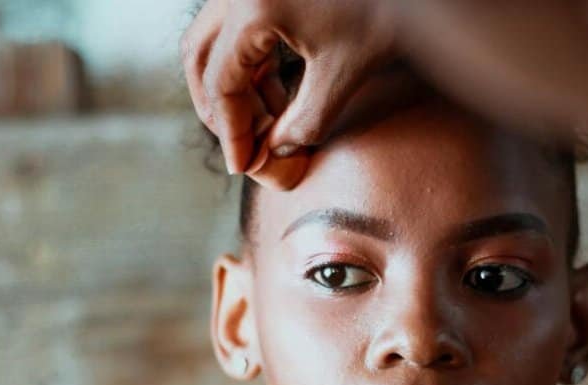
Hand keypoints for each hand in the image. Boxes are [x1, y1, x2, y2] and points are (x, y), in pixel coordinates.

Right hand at [181, 0, 393, 176]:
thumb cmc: (386, 11)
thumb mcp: (344, 73)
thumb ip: (306, 121)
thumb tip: (277, 152)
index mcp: (252, 7)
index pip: (222, 82)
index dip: (232, 131)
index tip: (242, 165)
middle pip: (201, 57)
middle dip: (220, 107)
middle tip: (243, 145)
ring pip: (215, 41)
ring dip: (235, 85)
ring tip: (270, 123)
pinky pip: (239, 27)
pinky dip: (251, 63)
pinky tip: (280, 93)